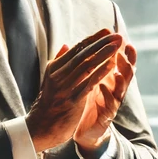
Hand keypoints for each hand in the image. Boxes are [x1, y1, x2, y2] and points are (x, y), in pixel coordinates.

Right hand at [26, 30, 123, 153]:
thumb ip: (59, 61)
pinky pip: (88, 83)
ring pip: (86, 66)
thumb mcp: (51, 79)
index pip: (76, 49)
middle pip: (83, 55)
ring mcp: (65, 87)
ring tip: (117, 45)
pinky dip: (100, 73)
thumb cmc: (49, 104)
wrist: (40, 127)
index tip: (106, 31)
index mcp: (55, 68)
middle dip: (101, 43)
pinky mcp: (72, 100)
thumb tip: (66, 44)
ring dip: (104, 54)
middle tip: (117, 35)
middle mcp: (59, 75)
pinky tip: (111, 65)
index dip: (93, 39)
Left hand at [75, 42, 135, 153]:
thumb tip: (93, 44)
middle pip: (126, 75)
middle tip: (126, 50)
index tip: (123, 39)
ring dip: (121, 79)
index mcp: (110, 81)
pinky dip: (106, 96)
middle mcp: (115, 91)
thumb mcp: (91, 80)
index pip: (120, 64)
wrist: (82, 128)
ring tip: (119, 69)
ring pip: (121, 90)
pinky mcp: (106, 117)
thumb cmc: (87, 101)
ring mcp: (112, 104)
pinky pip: (109, 106)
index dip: (124, 52)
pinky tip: (102, 87)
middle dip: (127, 62)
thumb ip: (93, 65)